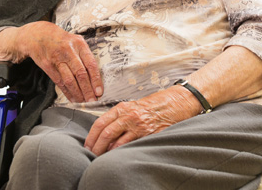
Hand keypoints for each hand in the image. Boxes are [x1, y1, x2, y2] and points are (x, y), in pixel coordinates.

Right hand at [0, 22, 102, 102]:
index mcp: (79, 43)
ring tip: (84, 102)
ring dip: (77, 94)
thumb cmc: (61, 39)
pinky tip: (73, 99)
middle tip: (93, 101)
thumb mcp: (75, 40)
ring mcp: (57, 59)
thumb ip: (85, 55)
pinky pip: (59, 82)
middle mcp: (68, 51)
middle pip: (80, 74)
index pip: (90, 64)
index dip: (96, 80)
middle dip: (87, 90)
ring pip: (69, 80)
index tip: (99, 91)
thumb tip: (96, 77)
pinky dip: (67, 92)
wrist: (38, 35)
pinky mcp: (48, 66)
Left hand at [84, 86, 199, 155]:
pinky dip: (123, 152)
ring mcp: (139, 126)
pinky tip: (118, 157)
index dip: (91, 135)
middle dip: (96, 146)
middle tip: (91, 154)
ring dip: (107, 152)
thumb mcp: (131, 106)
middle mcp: (128, 116)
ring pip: (117, 142)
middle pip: (106, 133)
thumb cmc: (151, 105)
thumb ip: (118, 118)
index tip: (87, 144)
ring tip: (102, 158)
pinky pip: (132, 146)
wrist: (173, 103)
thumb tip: (104, 134)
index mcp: (122, 108)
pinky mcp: (149, 135)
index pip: (100, 122)